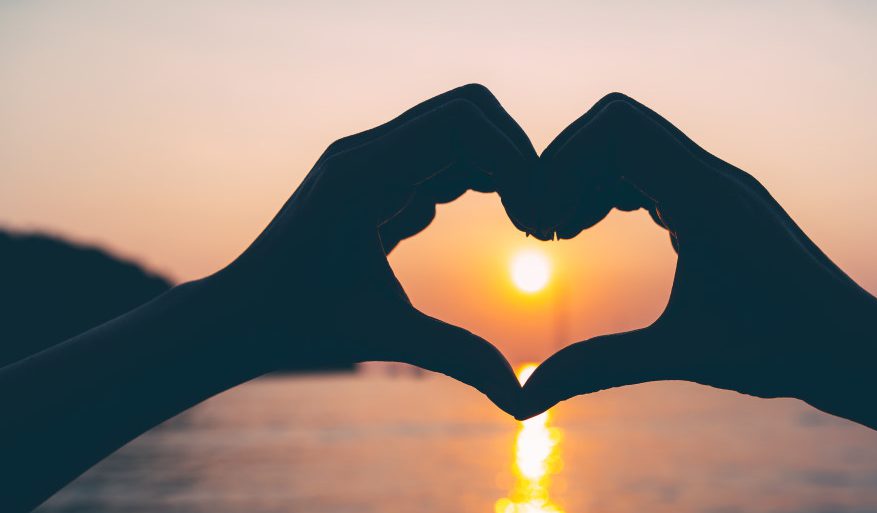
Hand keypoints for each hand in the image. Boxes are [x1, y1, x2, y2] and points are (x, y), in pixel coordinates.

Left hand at [211, 84, 533, 414]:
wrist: (240, 316)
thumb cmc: (301, 326)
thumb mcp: (387, 337)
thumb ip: (459, 358)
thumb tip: (523, 405)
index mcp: (363, 174)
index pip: (462, 124)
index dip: (515, 162)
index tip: (535, 225)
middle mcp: (366, 151)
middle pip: (469, 109)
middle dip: (517, 156)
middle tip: (539, 220)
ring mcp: (371, 157)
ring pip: (460, 126)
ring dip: (502, 167)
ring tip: (528, 224)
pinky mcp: (378, 173)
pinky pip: (444, 152)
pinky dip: (482, 178)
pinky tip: (500, 222)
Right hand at [517, 94, 876, 416]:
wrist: (855, 348)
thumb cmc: (782, 352)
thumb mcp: (681, 355)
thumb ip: (599, 367)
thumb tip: (524, 403)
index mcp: (705, 197)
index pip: (616, 127)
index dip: (563, 165)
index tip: (545, 231)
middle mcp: (714, 175)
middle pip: (616, 123)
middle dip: (568, 168)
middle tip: (545, 232)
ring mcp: (720, 183)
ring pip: (636, 140)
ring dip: (591, 176)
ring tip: (564, 234)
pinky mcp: (722, 198)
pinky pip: (655, 164)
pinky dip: (617, 185)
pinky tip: (599, 229)